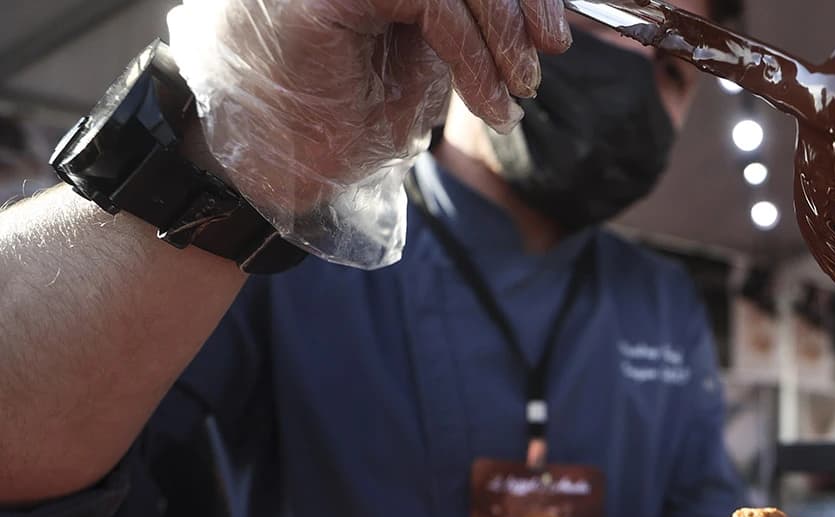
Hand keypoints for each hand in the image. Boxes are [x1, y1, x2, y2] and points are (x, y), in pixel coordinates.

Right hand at [167, 0, 571, 266]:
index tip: (551, 37)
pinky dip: (474, 51)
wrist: (271, 170)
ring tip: (515, 92)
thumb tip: (529, 13)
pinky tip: (487, 100)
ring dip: (501, 32)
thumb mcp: (418, 62)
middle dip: (520, 3)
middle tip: (545, 58)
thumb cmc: (336, 122)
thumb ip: (461, 24)